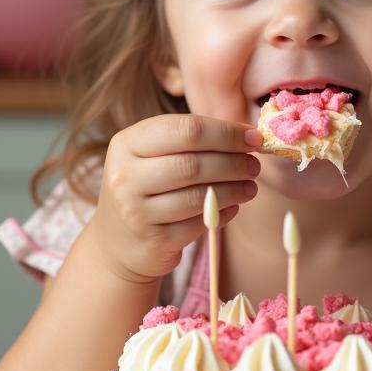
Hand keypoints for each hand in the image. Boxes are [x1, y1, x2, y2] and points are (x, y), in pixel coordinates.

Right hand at [90, 113, 261, 289]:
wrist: (117, 241)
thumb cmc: (148, 185)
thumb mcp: (156, 154)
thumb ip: (194, 139)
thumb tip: (249, 134)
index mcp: (127, 143)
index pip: (187, 129)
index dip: (227, 132)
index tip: (254, 138)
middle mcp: (125, 176)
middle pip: (194, 163)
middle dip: (234, 162)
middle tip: (254, 165)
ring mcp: (135, 212)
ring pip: (199, 196)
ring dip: (234, 189)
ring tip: (250, 186)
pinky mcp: (152, 241)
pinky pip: (199, 224)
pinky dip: (223, 213)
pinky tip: (232, 206)